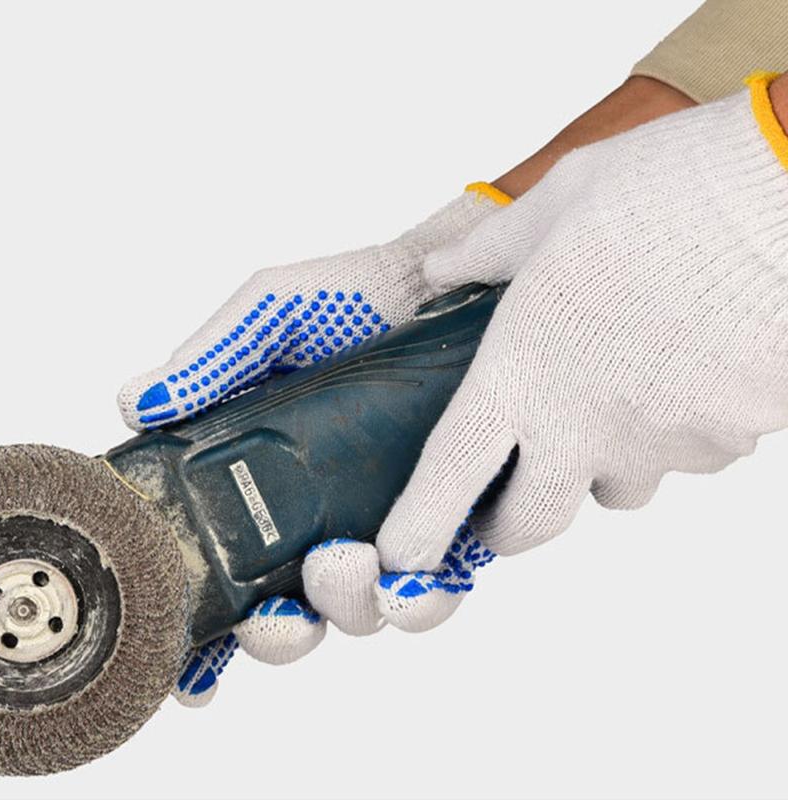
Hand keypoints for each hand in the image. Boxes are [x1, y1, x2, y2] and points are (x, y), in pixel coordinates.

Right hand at [125, 183, 511, 703]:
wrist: (444, 275)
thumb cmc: (353, 296)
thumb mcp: (268, 317)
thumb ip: (209, 361)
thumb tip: (135, 405)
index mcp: (265, 486)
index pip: (224, 575)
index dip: (203, 638)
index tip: (191, 675)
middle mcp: (324, 517)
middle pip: (294, 616)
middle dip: (280, 635)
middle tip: (280, 609)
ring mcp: (389, 522)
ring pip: (367, 612)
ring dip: (350, 611)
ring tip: (345, 561)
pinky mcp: (452, 517)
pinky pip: (439, 582)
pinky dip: (423, 598)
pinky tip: (411, 575)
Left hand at [251, 72, 787, 649]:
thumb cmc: (668, 189)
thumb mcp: (555, 205)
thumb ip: (487, 252)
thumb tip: (441, 268)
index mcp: (522, 367)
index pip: (450, 476)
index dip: (418, 529)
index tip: (402, 556)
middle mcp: (584, 424)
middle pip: (529, 523)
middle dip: (511, 519)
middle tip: (510, 486)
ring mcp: (660, 443)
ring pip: (617, 490)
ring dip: (603, 463)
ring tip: (615, 391)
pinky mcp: (726, 443)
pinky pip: (687, 459)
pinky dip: (674, 432)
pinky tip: (685, 368)